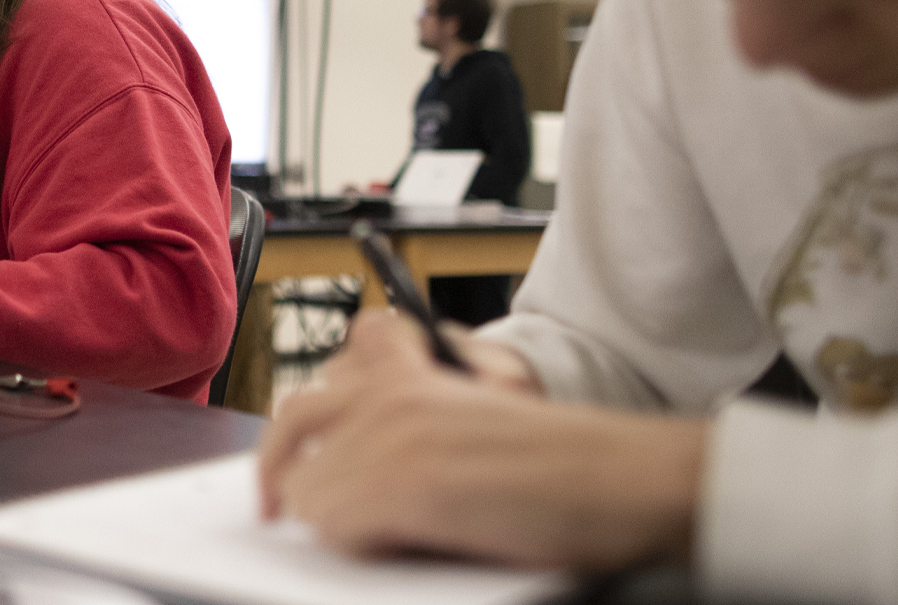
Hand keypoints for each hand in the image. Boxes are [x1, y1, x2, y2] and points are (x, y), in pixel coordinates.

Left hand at [257, 310, 706, 570]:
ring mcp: (391, 433)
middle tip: (273, 504)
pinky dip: (358, 543)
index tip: (304, 449)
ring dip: (336, 516)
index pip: (345, 353)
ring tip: (381, 534)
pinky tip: (405, 544)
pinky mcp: (398, 480)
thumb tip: (356, 467)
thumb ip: (418, 423)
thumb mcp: (479, 416)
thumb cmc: (570, 465)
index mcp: (420, 369)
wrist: (623, 478)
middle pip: (293, 417)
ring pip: (308, 485)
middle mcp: (395, 391)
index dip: (321, 406)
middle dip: (276, 464)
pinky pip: (331, 521)